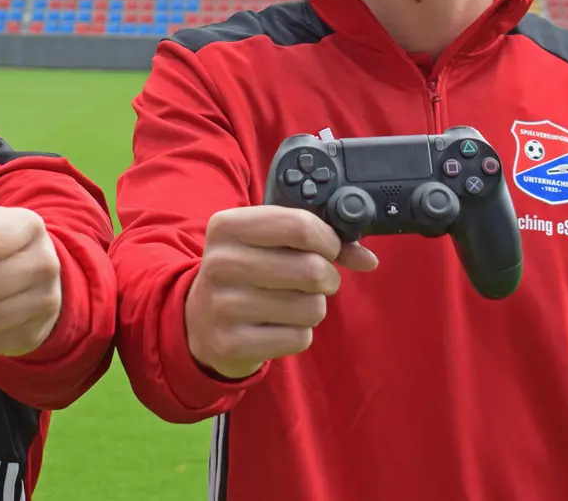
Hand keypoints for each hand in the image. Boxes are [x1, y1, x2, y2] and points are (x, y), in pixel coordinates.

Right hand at [185, 205, 378, 379]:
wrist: (199, 321)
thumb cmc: (245, 273)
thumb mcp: (267, 243)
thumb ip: (319, 241)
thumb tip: (369, 260)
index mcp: (227, 226)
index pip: (298, 225)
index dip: (328, 239)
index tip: (329, 247)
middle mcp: (220, 263)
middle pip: (310, 269)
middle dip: (327, 276)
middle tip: (318, 279)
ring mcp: (223, 305)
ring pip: (310, 307)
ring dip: (315, 306)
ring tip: (295, 303)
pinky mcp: (232, 342)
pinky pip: (298, 338)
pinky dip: (300, 333)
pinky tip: (279, 325)